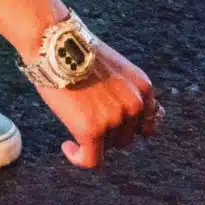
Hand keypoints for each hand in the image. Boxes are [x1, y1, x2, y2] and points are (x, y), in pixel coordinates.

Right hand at [33, 38, 163, 168]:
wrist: (56, 44)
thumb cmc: (78, 52)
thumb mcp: (116, 67)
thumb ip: (128, 92)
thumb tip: (138, 124)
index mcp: (143, 87)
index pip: (148, 122)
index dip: (129, 126)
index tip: (112, 124)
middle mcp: (135, 104)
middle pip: (126, 136)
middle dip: (108, 130)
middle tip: (85, 113)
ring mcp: (115, 119)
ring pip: (108, 146)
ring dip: (93, 139)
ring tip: (73, 120)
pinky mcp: (93, 130)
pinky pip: (91, 160)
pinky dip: (79, 158)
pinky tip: (68, 146)